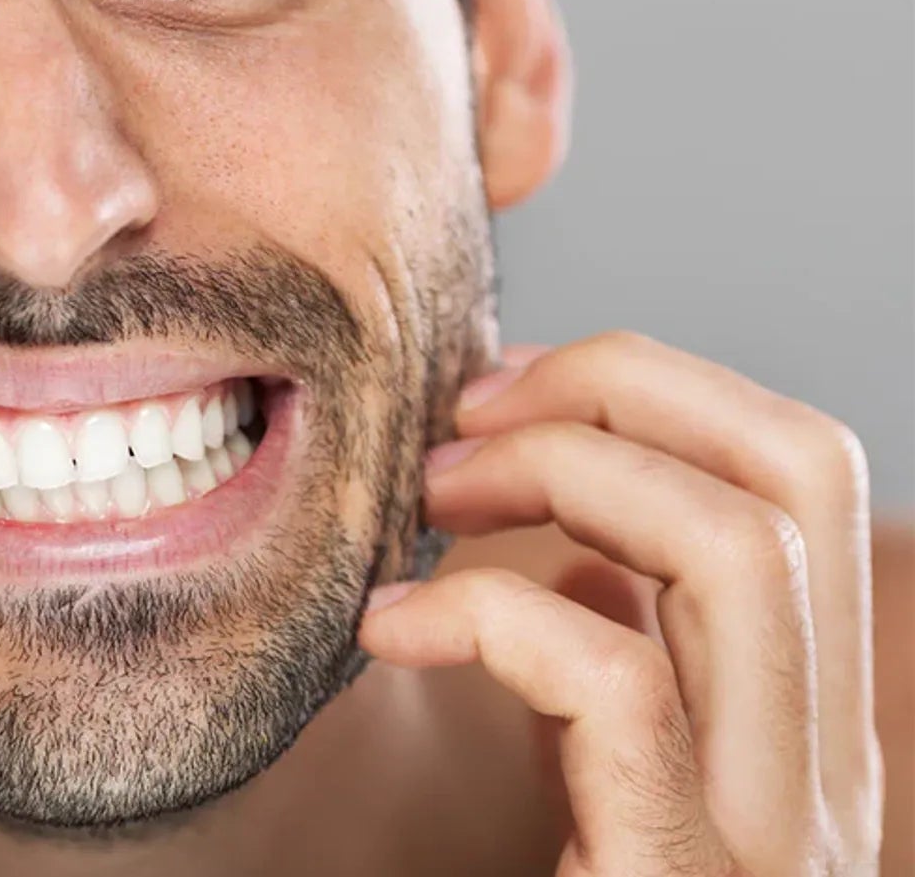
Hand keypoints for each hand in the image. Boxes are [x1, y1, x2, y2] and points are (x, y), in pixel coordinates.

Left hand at [360, 332, 881, 874]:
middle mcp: (826, 771)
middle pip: (800, 467)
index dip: (649, 386)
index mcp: (806, 723)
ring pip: (742, 549)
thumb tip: (586, 567)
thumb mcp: (604, 786)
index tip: (501, 397)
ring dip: (556, 473)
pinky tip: (393, 629)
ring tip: (426, 501)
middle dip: (616, 386)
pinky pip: (621, 686)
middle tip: (458, 420)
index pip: (801, 473)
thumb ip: (622, 671)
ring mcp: (773, 834)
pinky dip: (490, 614)